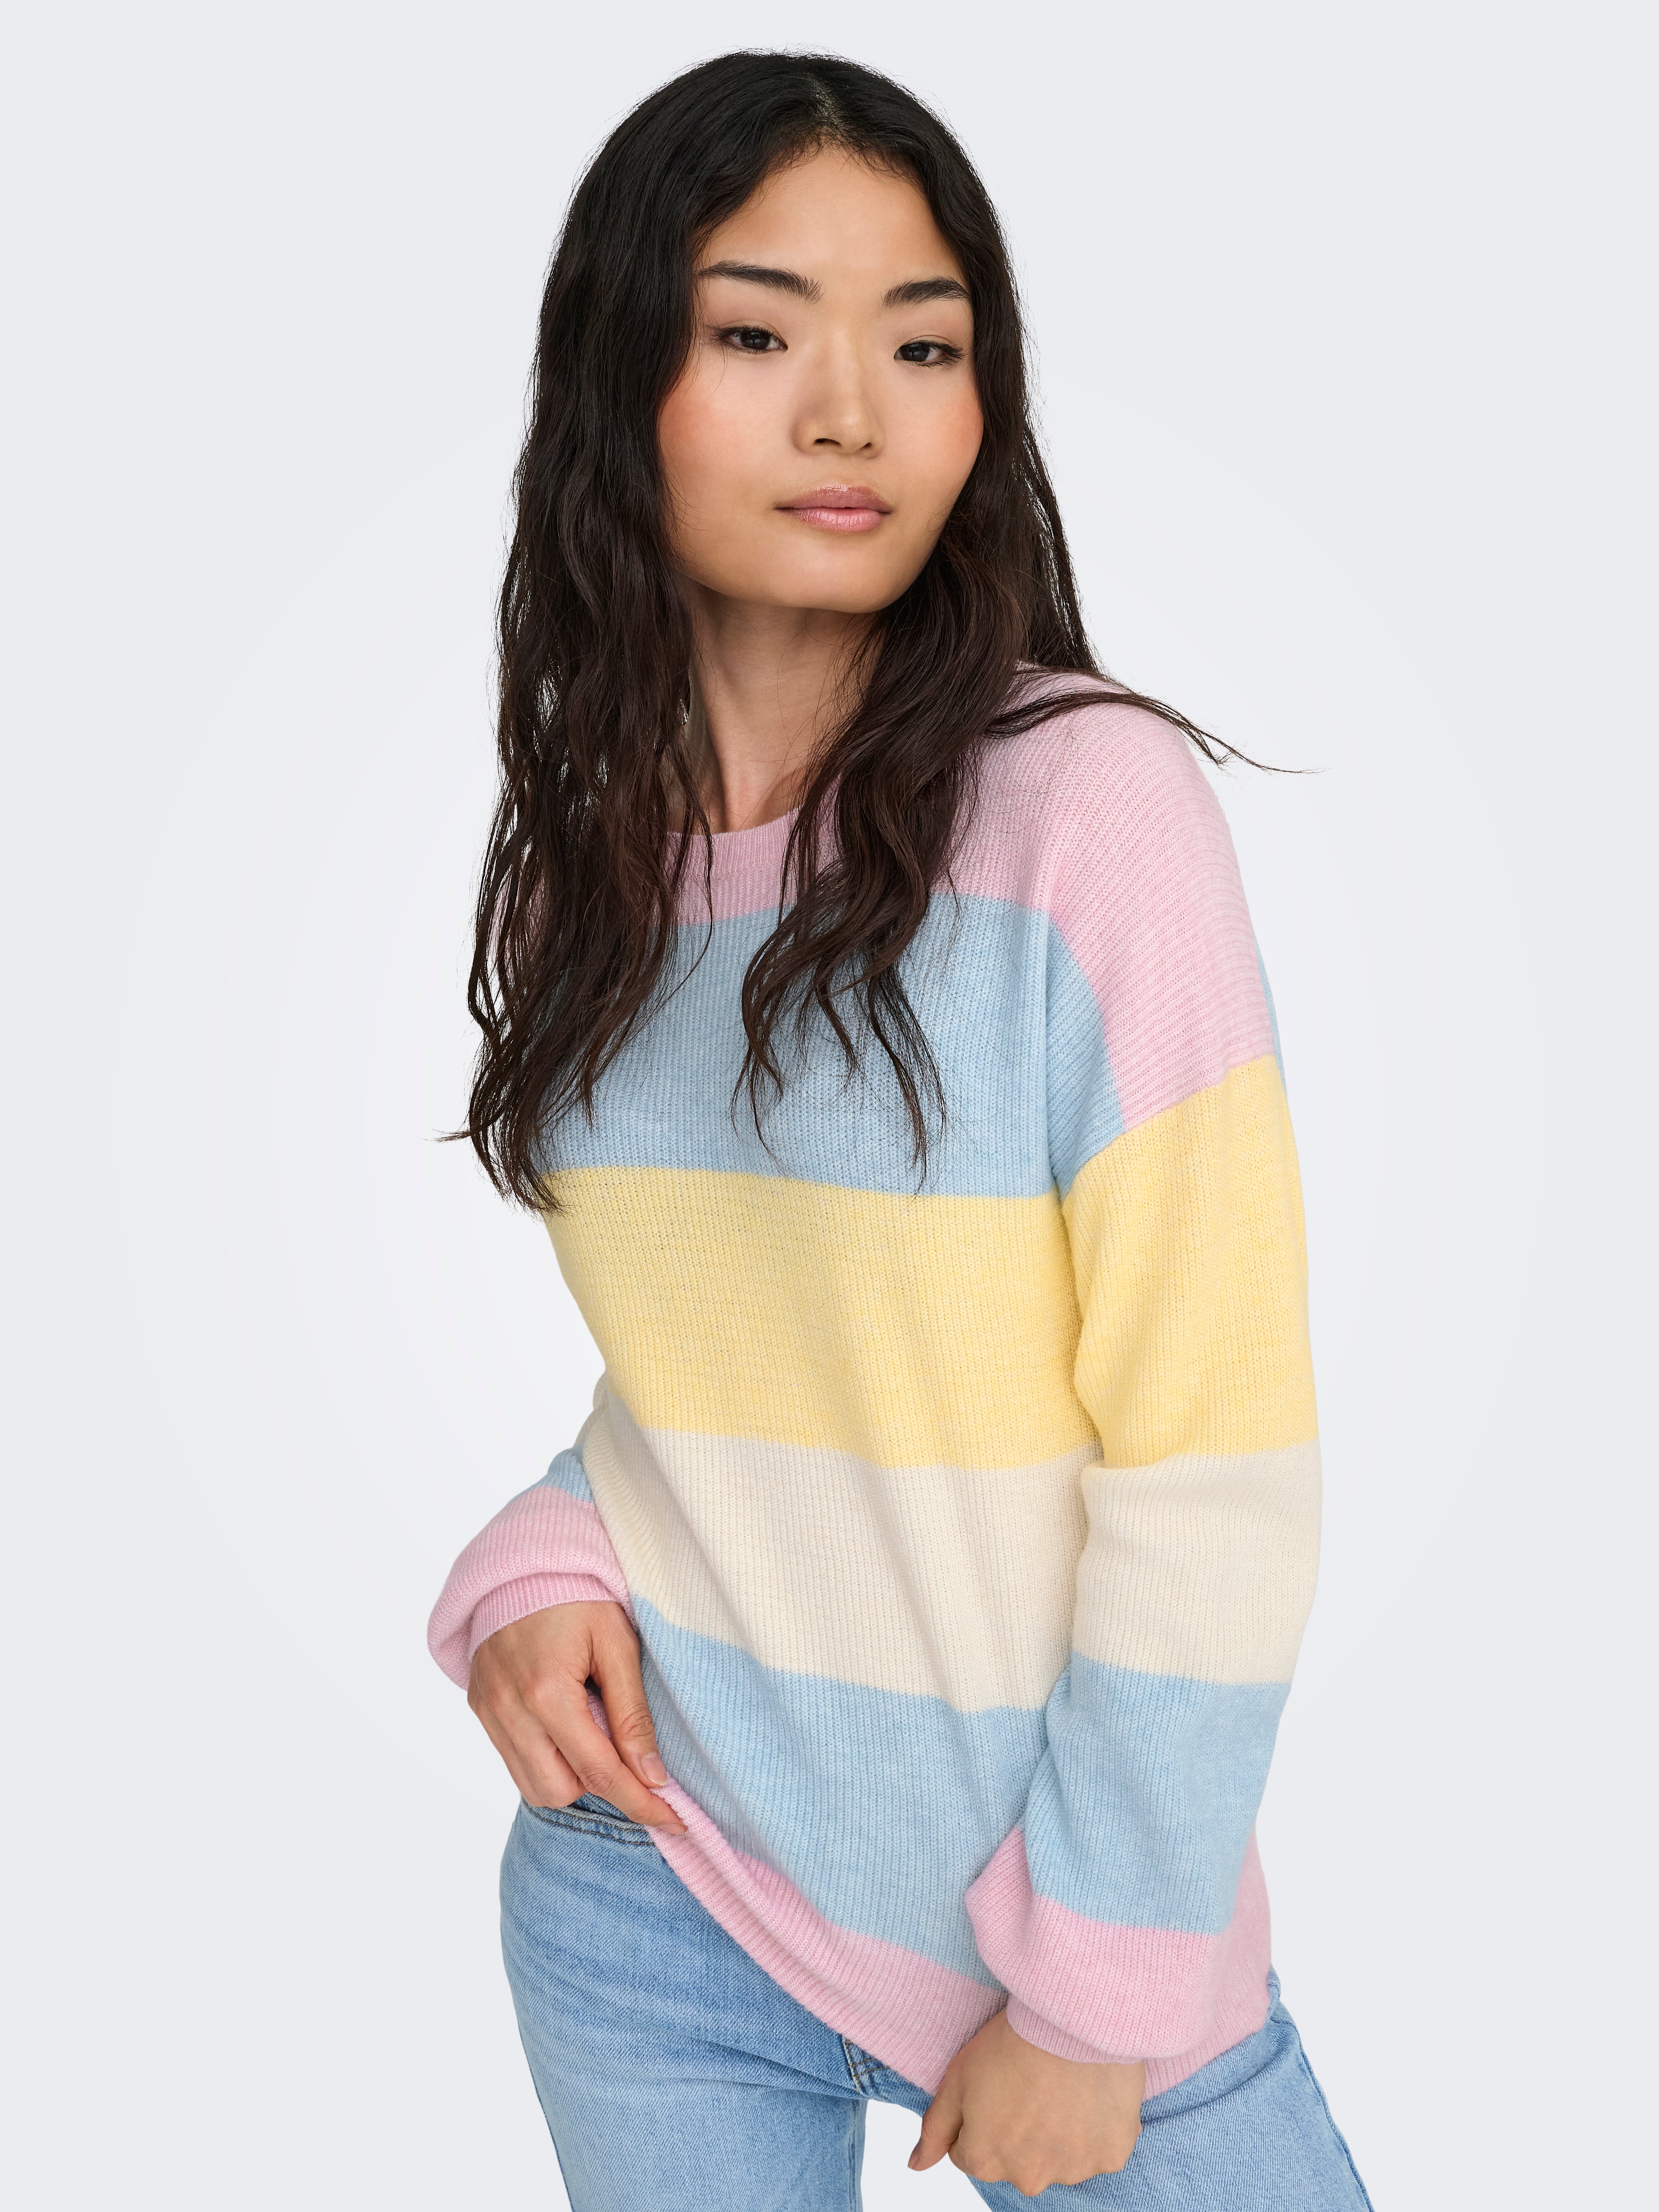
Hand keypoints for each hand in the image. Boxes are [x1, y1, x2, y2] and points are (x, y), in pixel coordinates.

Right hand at [468, 1601, 686, 1835]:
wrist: (521, 1561)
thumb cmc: (578, 1595)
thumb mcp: (617, 1643)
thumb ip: (632, 1714)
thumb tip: (653, 1777)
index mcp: (547, 1693)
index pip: (600, 1773)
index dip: (641, 1803)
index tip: (675, 1822)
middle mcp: (509, 1710)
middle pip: (561, 1791)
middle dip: (601, 1787)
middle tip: (631, 1756)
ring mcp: (488, 1712)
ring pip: (534, 1786)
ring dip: (572, 1778)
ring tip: (596, 1735)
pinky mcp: (479, 1708)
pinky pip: (514, 1762)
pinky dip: (546, 1761)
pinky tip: (568, 1730)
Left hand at [909, 2009, 1143, 2194]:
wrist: (1072, 2018)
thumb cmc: (1012, 2041)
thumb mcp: (957, 2077)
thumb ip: (935, 2128)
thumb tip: (916, 2165)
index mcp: (985, 2161)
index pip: (970, 2152)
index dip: (980, 2117)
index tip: (996, 2088)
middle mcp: (1028, 2178)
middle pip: (1015, 2160)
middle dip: (1018, 2132)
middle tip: (1030, 2084)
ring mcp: (1072, 2170)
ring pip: (1058, 2156)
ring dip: (1058, 2132)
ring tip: (1062, 2084)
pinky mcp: (1110, 2155)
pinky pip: (1097, 2148)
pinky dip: (1094, 2127)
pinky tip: (1089, 2092)